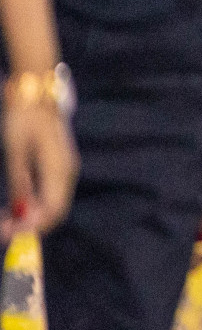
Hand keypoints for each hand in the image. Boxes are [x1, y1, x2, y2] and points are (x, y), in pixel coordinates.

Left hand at [2, 102, 77, 239]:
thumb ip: (19, 182)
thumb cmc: (23, 118)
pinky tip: (18, 205)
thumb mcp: (15, 151)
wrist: (36, 93)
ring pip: (54, 204)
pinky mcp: (60, 165)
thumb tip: (19, 212)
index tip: (7, 235)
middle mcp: (67, 172)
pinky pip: (52, 193)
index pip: (52, 210)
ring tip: (6, 220)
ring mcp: (65, 168)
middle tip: (3, 230)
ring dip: (33, 216)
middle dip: (31, 225)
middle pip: (56, 211)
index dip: (32, 228)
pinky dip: (36, 205)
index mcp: (58, 169)